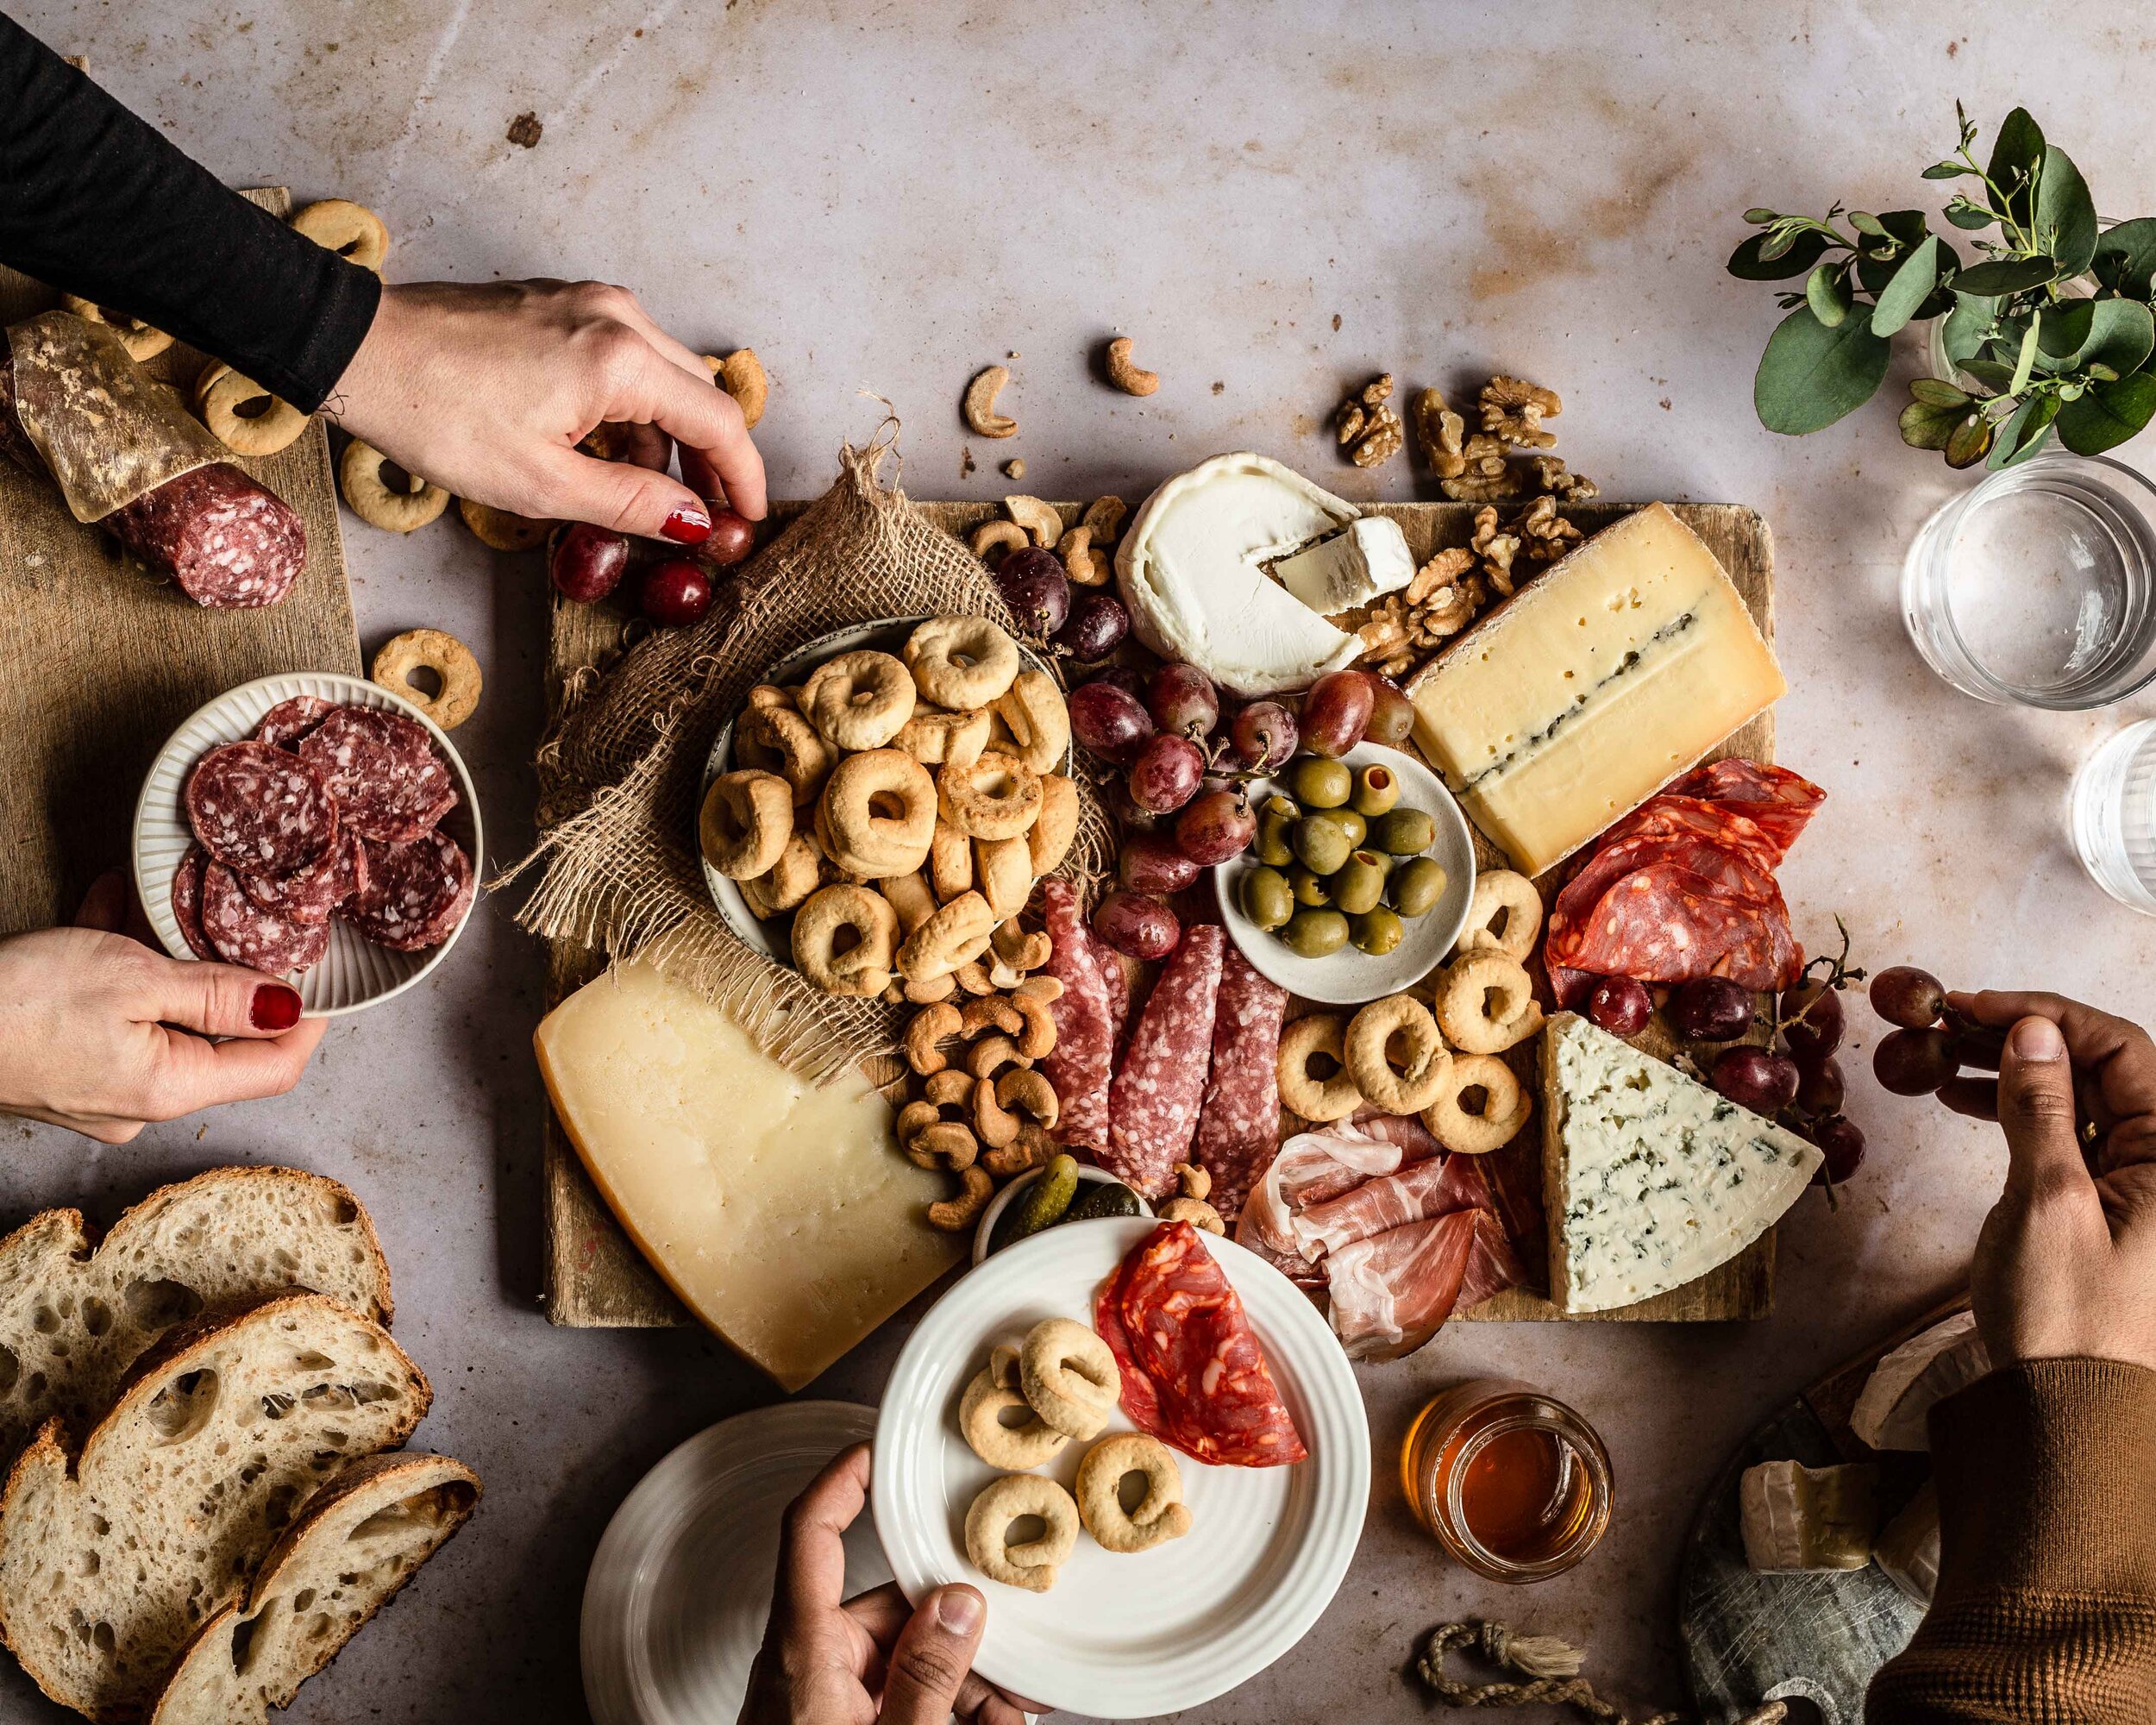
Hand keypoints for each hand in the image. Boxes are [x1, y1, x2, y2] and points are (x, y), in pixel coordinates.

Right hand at [0, 873, 324, 1142]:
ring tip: (167, 899)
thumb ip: (217, 992)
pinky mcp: (61, 1062)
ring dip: (167, 955)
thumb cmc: (14, 1004)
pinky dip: (116, 960)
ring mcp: (98, 1086)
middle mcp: (140, 1101)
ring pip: (159, 1013)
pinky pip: (109, 1009)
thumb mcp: (133, 979)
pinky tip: (108, 903)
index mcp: (170, 1089)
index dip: (307, 1020)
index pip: (275, 1067)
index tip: (325, 976)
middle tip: (244, 920)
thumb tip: (287, 1005)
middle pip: (219, 1037)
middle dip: (230, 973)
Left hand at [328, 280, 767, 541]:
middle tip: (705, 513)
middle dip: (712, 455)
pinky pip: (624, 354)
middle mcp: (617, 315)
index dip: (743, 476)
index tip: (747, 517)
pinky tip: (606, 446)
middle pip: (700, 390)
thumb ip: (632, 502)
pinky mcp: (559, 303)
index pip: (718, 420)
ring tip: (648, 491)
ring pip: (663, 372)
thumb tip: (692, 522)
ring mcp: (587, 301)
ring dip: (668, 432)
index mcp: (620, 359)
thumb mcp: (542, 483)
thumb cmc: (437, 413)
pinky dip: (632, 403)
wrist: (359, 350)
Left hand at [740, 1444, 1033, 1724]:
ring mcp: (820, 1689)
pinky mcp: (834, 1714)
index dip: (842, 1479)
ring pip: (903, 1652)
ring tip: (1009, 1712)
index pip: (810, 1531)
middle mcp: (807, 1658)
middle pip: (890, 1604)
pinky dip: (941, 1702)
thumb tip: (959, 1605)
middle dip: (960, 1632)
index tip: (882, 1451)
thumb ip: (925, 1676)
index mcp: (802, 1649)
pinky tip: (986, 1719)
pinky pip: (894, 1689)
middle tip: (1016, 1667)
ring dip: (962, 1680)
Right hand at [1940, 990, 2155, 1371]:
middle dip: (2023, 1036)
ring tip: (1940, 1055)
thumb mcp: (2048, 1201)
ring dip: (2011, 1068)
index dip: (2050, 1015)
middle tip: (1944, 1024)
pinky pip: (2063, 1130)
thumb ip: (2040, 1109)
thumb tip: (2032, 1029)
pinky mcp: (2102, 1200)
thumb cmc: (2066, 1312)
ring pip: (2077, 1095)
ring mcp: (2136, 1180)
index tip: (1975, 1005)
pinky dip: (2014, 1107)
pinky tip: (1962, 1096)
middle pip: (2101, 1067)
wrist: (2068, 1404)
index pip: (2124, 1049)